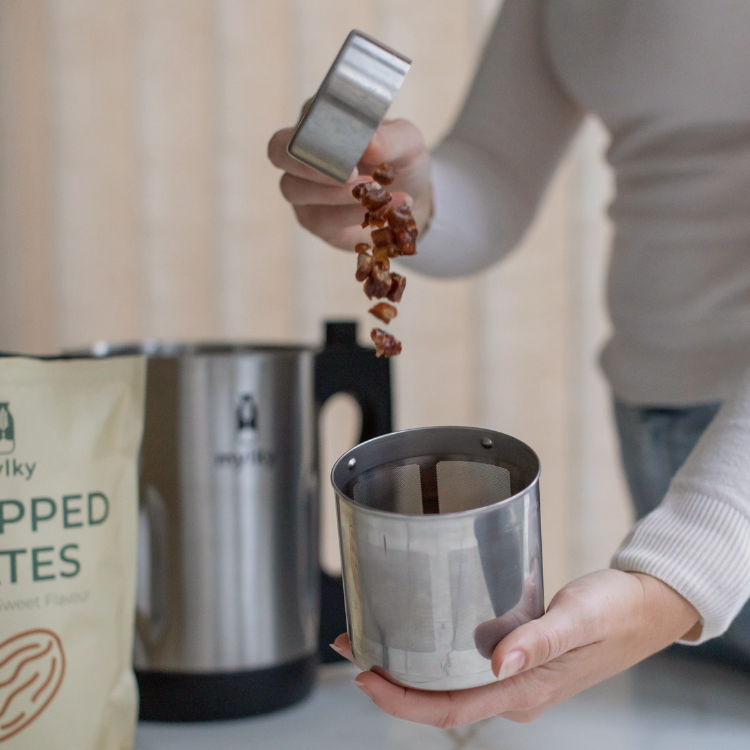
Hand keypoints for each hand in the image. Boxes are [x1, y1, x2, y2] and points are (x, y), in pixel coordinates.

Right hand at [267, 118, 432, 249]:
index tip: (351, 143)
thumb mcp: (408, 144)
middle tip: (351, 174)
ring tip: (377, 195)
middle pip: (278, 150)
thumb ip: (391, 139)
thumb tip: (369, 142)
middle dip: (310, 162)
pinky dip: (350, 215)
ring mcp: (302, 187)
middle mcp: (303, 151)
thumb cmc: (401, 162)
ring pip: (294, 188)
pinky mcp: (312, 219)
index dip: (321, 129)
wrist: (411, 200)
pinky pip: (320, 218)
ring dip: (335, 193)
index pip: (305, 116)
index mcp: (321, 120)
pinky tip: (379, 213)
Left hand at [333, 569, 699, 726]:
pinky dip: (433, 655)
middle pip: (438, 699)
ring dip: (407, 667)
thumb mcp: (578, 619)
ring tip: (371, 637)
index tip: (363, 674)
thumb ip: (539, 641)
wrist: (646, 608)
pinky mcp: (518, 659)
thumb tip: (499, 665)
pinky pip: (465, 667)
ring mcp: (514, 678)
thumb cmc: (615, 611)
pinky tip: (420, 632)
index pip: (449, 708)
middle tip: (351, 644)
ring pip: (448, 684)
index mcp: (523, 692)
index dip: (401, 698)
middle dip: (389, 680)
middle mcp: (513, 691)